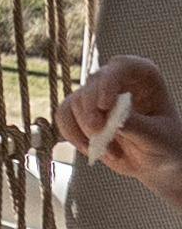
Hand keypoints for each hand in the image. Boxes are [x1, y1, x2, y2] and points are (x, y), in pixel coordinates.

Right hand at [61, 56, 181, 199]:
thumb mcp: (158, 139)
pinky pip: (63, 116)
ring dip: (85, 129)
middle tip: (99, 133)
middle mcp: (117, 80)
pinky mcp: (80, 110)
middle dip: (91, 111)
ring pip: (75, 102)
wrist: (155, 162)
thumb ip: (136, 126)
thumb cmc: (165, 146)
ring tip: (109, 150)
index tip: (105, 105)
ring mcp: (96, 94)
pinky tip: (91, 148)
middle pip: (93, 84)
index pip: (122, 66)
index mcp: (144, 76)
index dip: (110, 81)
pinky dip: (72, 134)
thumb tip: (111, 116)